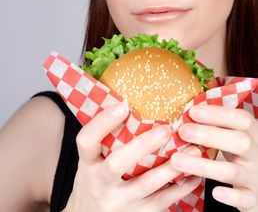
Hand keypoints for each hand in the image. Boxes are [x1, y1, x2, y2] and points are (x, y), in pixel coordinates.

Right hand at [64, 102, 201, 211]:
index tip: (122, 105)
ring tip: (192, 150)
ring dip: (172, 166)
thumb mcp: (91, 162)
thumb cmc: (94, 182)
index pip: (86, 140)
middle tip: (166, 130)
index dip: (102, 122)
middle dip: (143, 145)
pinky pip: (162, 202)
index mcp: (87, 164)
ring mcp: (118, 203)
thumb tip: (128, 104)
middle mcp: (99, 184)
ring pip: (147, 184)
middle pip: (117, 164)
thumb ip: (105, 141)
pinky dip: (180, 188)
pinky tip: (193, 174)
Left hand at [170, 105, 257, 210]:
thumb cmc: (237, 148)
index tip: (193, 111)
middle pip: (239, 142)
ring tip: (176, 160)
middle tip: (182, 131)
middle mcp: (256, 153)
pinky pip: (244, 198)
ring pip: (232, 171)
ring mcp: (254, 175)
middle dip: (208, 135)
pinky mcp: (252, 196)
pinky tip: (215, 193)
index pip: (241, 119)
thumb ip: (216, 124)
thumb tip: (184, 113)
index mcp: (253, 132)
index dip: (218, 114)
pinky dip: (231, 197)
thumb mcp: (233, 133)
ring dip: (202, 166)